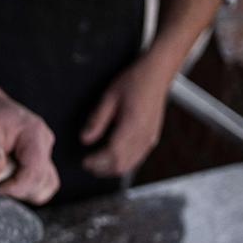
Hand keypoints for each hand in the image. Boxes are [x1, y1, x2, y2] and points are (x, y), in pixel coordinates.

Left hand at [0, 95, 58, 204]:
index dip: (18, 186)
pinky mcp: (41, 161)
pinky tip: (10, 182)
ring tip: (4, 184)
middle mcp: (45, 144)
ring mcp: (45, 153)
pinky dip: (27, 188)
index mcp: (35, 135)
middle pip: (45, 181)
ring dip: (26, 192)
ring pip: (47, 185)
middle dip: (21, 190)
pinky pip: (42, 182)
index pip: (35, 171)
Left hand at [81, 57, 168, 176]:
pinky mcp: (152, 138)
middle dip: (102, 169)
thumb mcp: (109, 97)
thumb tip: (85, 139)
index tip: (84, 161)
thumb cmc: (135, 81)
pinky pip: (137, 159)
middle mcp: (144, 136)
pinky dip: (122, 163)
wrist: (158, 73)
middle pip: (121, 165)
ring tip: (96, 163)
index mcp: (132, 126)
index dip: (96, 162)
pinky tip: (111, 157)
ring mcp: (150, 138)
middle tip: (87, 164)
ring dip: (111, 168)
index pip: (112, 154)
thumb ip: (96, 120)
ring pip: (129, 165)